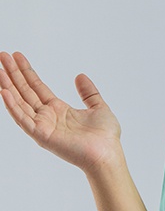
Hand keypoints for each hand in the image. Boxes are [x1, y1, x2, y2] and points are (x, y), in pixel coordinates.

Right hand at [0, 50, 122, 173]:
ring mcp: (42, 126)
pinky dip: (13, 106)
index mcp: (58, 110)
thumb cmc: (105, 137)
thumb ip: (88, 92)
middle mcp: (47, 117)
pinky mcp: (42, 136)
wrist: (107, 154)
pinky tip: (4, 92)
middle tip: (2, 56)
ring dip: (8, 87)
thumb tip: (80, 76)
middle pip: (25, 91)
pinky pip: (23, 119)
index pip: (36, 87)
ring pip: (20, 103)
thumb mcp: (98, 107)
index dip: (26, 71)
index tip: (16, 56)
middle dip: (13, 74)